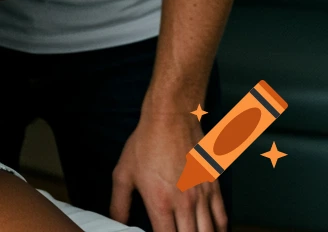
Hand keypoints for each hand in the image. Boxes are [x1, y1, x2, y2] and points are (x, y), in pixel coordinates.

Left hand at [111, 110, 227, 231]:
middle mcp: (184, 205)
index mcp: (160, 203)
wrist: (171, 118)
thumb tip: (117, 223)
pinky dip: (220, 231)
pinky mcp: (214, 189)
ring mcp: (202, 198)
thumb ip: (119, 202)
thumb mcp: (124, 172)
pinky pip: (222, 219)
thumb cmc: (145, 144)